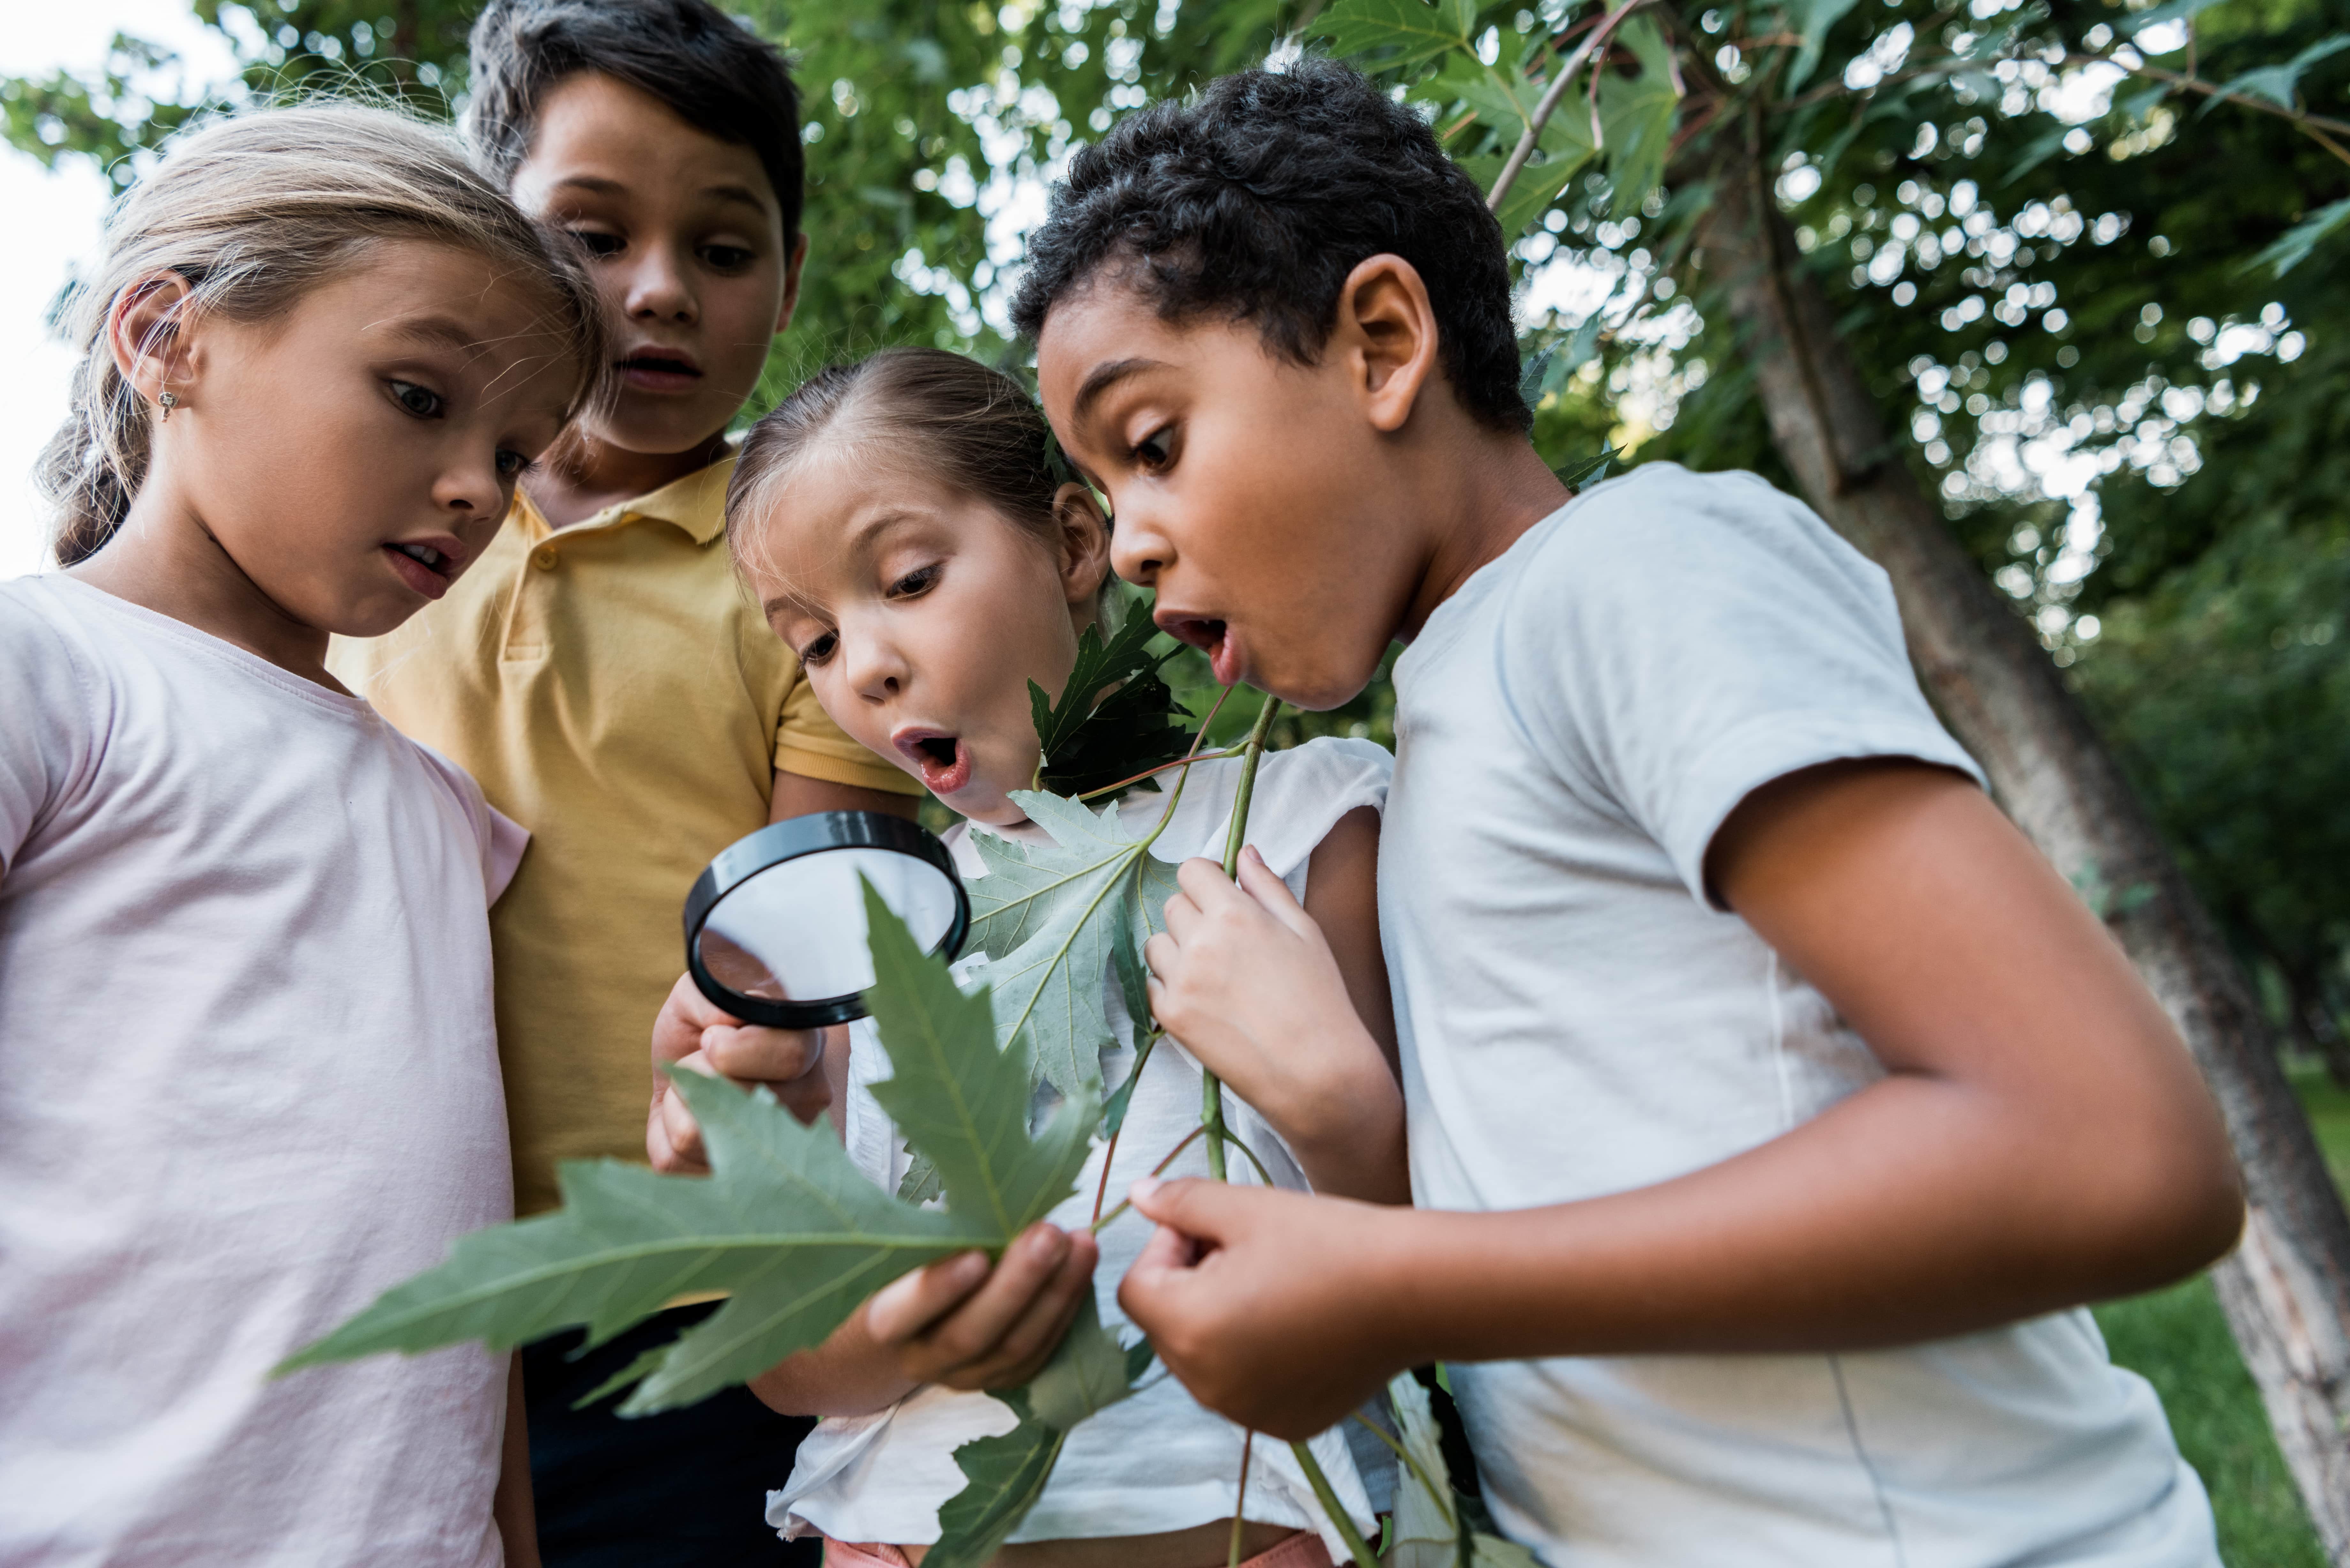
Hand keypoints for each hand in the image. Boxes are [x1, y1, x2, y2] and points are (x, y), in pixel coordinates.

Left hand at [648, 971, 830, 1172]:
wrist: (684, 1064)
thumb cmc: (700, 1026)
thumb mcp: (698, 994)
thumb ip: (709, 996)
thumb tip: (724, 1025)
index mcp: (808, 1047)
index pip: (791, 1056)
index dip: (734, 1049)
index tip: (710, 1038)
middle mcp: (807, 1102)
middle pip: (741, 1099)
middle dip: (699, 1072)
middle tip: (704, 1059)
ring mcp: (779, 1147)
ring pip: (702, 1132)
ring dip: (680, 1101)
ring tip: (697, 1088)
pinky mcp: (733, 1178)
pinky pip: (677, 1159)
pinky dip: (665, 1131)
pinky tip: (688, 1117)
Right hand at [865, 1222, 1100, 1390]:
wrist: (912, 1328)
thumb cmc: (910, 1267)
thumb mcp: (907, 1248)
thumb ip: (937, 1235)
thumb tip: (990, 1195)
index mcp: (886, 1323)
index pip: (902, 1315)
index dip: (937, 1289)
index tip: (976, 1255)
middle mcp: (924, 1359)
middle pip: (970, 1335)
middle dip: (1017, 1284)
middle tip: (1051, 1234)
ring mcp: (967, 1376)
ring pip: (1015, 1348)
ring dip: (1055, 1292)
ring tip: (1082, 1243)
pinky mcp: (1004, 1379)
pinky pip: (1041, 1351)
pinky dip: (1066, 1307)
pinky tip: (1083, 1267)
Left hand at [1117, 1176, 1409, 1438]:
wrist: (1413, 1292)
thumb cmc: (1328, 1242)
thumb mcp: (1245, 1208)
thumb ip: (1180, 1204)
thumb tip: (1136, 1195)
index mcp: (1188, 1329)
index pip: (1137, 1287)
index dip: (1167, 1249)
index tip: (1214, 1231)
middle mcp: (1207, 1386)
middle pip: (1166, 1326)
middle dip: (1190, 1285)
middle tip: (1246, 1253)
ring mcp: (1245, 1413)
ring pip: (1202, 1358)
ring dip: (1219, 1321)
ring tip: (1275, 1286)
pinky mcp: (1282, 1425)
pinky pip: (1241, 1387)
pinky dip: (1254, 1358)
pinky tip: (1298, 1325)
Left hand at [1143, 848, 1392, 1153]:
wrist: (1315, 1072)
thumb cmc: (1320, 998)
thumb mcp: (1305, 930)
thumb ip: (1268, 887)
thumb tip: (1244, 852)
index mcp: (1235, 913)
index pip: (1191, 871)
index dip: (1206, 880)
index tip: (1219, 895)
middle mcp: (1200, 942)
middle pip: (1173, 905)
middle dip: (1195, 915)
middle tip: (1226, 942)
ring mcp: (1181, 980)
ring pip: (1156, 944)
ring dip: (1178, 950)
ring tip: (1214, 973)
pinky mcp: (1171, 1016)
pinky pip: (1153, 984)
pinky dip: (1172, 986)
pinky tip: (1205, 1000)